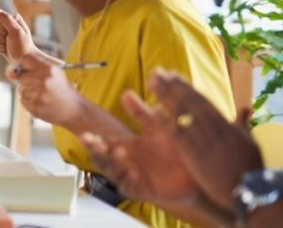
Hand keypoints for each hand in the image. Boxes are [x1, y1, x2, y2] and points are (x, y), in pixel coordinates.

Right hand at [0, 7, 36, 63]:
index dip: (0, 31)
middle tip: (9, 42)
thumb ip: (6, 19)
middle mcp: (7, 24)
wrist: (26, 61)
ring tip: (8, 47)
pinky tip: (5, 49)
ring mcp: (3, 33)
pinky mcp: (0, 40)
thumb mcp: (16, 32)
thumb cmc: (23, 47)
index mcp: (13, 19)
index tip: (9, 36)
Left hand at [7, 52, 84, 126]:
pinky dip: (29, 102)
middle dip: (27, 81)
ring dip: (28, 92)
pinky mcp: (35, 107)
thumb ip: (33, 68)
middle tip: (41, 87)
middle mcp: (43, 80)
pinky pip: (23, 100)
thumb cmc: (62, 90)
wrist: (75, 110)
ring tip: (44, 96)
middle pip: (20, 76)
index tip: (31, 71)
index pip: (24, 59)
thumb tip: (9, 73)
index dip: (25, 66)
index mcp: (49, 69)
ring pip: (21, 89)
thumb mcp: (54, 73)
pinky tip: (42, 103)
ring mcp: (39, 95)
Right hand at [82, 90, 206, 208]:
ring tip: (119, 153)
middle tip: (94, 143)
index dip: (92, 140)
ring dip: (111, 163)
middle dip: (95, 151)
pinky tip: (132, 172)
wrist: (197, 173)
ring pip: (112, 172)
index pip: (102, 143)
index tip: (85, 134)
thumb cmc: (176, 150)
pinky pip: (129, 187)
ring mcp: (132, 176)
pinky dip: (128, 180)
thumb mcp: (158, 128)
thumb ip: (142, 114)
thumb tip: (126, 93)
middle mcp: (125, 162)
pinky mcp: (143, 190)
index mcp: (126, 146)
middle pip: (101, 158)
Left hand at [149, 69, 262, 208]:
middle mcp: (214, 128)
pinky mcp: (196, 155)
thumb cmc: (251, 168)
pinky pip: (178, 134)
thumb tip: (246, 108)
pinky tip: (153, 110)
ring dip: (165, 95)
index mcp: (226, 124)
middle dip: (172, 85)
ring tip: (152, 81)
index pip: (203, 100)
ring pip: (182, 112)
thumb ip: (244, 124)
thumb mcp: (251, 143)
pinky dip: (166, 121)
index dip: (186, 87)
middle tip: (157, 71)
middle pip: (190, 101)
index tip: (173, 74)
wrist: (249, 191)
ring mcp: (204, 140)